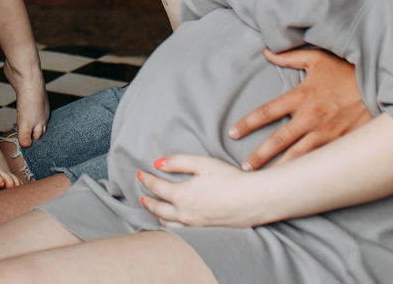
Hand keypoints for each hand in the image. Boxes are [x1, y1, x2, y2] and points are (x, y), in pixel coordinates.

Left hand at [137, 154, 257, 227]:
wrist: (253, 200)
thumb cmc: (229, 179)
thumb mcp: (202, 163)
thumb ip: (178, 162)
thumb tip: (158, 164)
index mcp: (181, 195)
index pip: (157, 187)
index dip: (146, 179)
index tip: (140, 174)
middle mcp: (184, 213)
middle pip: (159, 209)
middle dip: (148, 201)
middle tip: (141, 195)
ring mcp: (195, 225)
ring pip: (168, 224)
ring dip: (158, 215)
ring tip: (154, 210)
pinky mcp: (205, 231)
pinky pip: (180, 231)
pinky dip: (170, 226)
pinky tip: (172, 223)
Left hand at [228, 48, 371, 169]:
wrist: (381, 86)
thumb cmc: (348, 71)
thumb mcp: (318, 58)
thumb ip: (290, 57)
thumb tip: (267, 51)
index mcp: (301, 96)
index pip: (267, 112)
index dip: (248, 123)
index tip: (233, 133)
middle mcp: (310, 118)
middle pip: (279, 140)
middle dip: (259, 155)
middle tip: (244, 168)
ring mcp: (327, 134)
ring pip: (298, 156)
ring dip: (280, 169)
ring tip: (266, 181)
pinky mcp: (341, 144)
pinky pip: (321, 161)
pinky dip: (308, 173)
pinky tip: (297, 183)